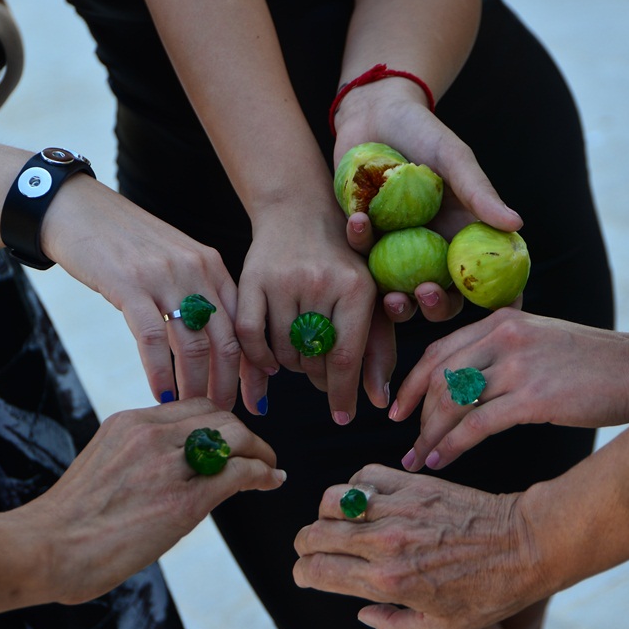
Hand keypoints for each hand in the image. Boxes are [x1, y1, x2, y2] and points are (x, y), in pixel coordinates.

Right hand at [22, 397, 284, 604]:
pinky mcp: (183, 502)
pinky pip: (238, 473)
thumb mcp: (104, 464)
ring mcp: (167, 465)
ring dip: (260, 451)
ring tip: (269, 468)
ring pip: (235, 437)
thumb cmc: (70, 519)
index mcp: (129, 422)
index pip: (193, 407)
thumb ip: (139, 455)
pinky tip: (270, 481)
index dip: (220, 423)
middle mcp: (150, 434)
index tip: (231, 441)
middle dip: (246, 435)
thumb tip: (172, 465)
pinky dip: (262, 473)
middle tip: (259, 455)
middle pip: (219, 416)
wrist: (46, 548)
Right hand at [43, 180, 244, 409]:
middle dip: (229, 385)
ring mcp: (164, 277)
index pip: (245, 325)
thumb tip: (217, 344)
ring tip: (193, 412)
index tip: (257, 398)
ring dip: (195, 386)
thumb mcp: (174, 261)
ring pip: (194, 345)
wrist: (77, 208)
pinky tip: (161, 395)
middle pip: (226, 340)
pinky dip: (161, 373)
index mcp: (212, 267)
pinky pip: (154, 339)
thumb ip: (199, 294)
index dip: (253, 367)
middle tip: (224, 415)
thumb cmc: (126, 243)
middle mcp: (196, 270)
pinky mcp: (129, 285)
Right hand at [236, 208, 383, 421]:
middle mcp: (321, 281)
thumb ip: (377, 351)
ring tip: (300, 354)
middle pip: (314, 360)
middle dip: (319, 377)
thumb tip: (379, 402)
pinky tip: (270, 361)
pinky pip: (250, 336)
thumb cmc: (341, 263)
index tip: (343, 417)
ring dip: (291, 366)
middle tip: (321, 372)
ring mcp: (284, 279)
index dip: (343, 394)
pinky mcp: (252, 277)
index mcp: (357, 288)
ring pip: (283, 352)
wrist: (299, 211)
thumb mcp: (369, 299)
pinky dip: (259, 357)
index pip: (346, 358)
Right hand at [293, 464, 544, 628]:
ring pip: (331, 500)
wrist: (525, 544)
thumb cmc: (488, 592)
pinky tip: (366, 501)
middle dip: (305, 545)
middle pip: (315, 533)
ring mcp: (398, 508)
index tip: (306, 574)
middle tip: (312, 550)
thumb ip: (393, 627)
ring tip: (337, 523)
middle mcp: (386, 542)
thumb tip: (362, 613)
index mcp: (388, 581)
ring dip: (326, 514)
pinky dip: (355, 486)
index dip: (302, 573)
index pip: (317, 570)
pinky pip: (363, 475)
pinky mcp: (412, 483)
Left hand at [335, 81, 522, 323]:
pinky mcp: (362, 240)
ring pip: (399, 293)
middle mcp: (431, 251)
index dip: (497, 302)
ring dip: (398, 304)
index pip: (485, 279)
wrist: (373, 113)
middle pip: (441, 298)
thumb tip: (516, 224)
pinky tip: (359, 220)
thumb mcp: (455, 159)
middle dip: (436, 308)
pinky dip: (360, 241)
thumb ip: (479, 192)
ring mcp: (395, 250)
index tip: (499, 315)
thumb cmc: (423, 133)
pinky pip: (361, 254)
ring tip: (392, 297)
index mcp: (462, 236)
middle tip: (427, 294)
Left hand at [393, 307, 628, 470]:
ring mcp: (518, 366)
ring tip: (417, 459)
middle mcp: (504, 337)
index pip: (439, 351)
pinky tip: (440, 460)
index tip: (399, 408)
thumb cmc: (596, 363)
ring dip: (429, 434)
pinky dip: (452, 445)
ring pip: (453, 402)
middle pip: (439, 377)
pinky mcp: (534, 397)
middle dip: (416, 413)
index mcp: (502, 321)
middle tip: (406, 440)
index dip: (414, 382)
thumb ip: (504, 352)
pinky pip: (477, 424)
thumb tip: (467, 386)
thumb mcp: (542, 341)